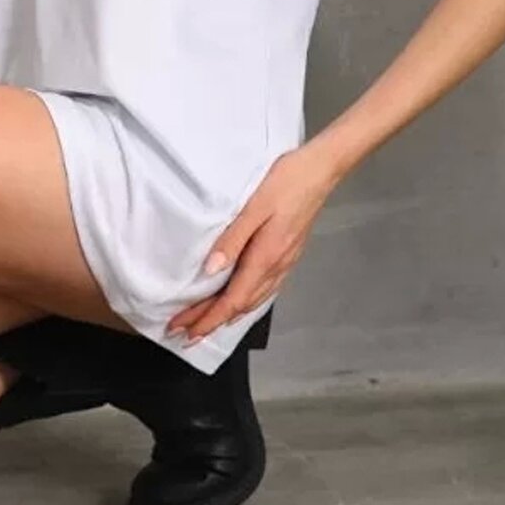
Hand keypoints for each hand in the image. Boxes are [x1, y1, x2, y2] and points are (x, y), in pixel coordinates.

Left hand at [165, 145, 340, 345]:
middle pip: (240, 306)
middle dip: (211, 322)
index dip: (207, 319)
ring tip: (206, 324)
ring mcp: (284, 263)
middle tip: (185, 333)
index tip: (184, 330)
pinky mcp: (287, 255)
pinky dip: (245, 302)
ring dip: (227, 315)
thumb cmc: (286, 182)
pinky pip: (263, 290)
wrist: (320, 170)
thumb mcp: (254, 207)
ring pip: (253, 301)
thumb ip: (232, 239)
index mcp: (266, 258)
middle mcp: (276, 267)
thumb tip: (210, 271)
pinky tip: (238, 300)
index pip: (232, 301)